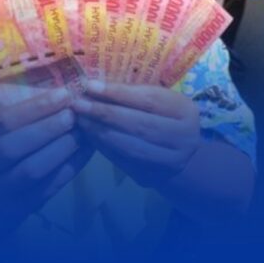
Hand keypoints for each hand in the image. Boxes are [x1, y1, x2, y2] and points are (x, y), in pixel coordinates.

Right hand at [0, 89, 93, 212]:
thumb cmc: (4, 147)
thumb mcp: (3, 129)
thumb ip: (27, 113)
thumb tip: (66, 92)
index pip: (3, 121)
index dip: (35, 108)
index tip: (63, 94)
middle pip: (13, 147)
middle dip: (47, 129)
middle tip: (73, 115)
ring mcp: (3, 187)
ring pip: (31, 170)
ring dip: (61, 148)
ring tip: (82, 132)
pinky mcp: (25, 203)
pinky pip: (51, 184)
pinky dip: (72, 165)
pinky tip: (88, 148)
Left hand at [72, 81, 200, 186]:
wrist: (180, 153)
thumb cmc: (163, 116)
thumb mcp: (158, 99)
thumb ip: (133, 93)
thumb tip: (94, 86)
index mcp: (185, 110)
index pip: (149, 100)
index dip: (118, 93)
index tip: (90, 85)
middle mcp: (184, 137)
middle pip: (139, 124)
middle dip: (105, 113)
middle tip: (78, 104)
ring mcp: (170, 161)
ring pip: (131, 146)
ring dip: (100, 132)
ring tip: (80, 120)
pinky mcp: (153, 177)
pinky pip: (124, 162)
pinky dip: (104, 148)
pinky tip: (89, 136)